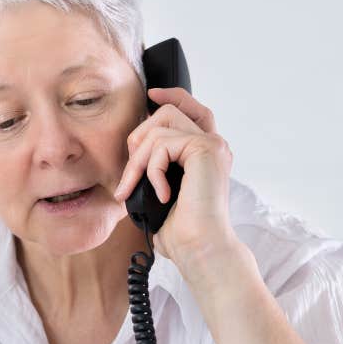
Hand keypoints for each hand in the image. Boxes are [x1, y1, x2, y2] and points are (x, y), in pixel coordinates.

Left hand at [114, 86, 237, 272]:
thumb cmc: (181, 231)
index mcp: (205, 153)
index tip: (151, 95)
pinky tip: (162, 194)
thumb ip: (155, 167)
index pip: (192, 109)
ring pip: (159, 128)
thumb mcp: (159, 192)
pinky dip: (152, 170)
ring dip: (138, 161)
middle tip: (129, 179)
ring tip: (137, 189)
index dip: (171, 96)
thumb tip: (133, 153)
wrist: (199, 248)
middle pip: (166, 112)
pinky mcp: (206, 149)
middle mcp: (213, 144)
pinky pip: (162, 144)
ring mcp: (212, 144)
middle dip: (137, 141)